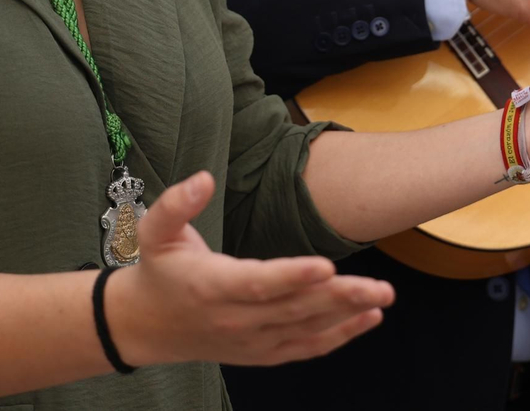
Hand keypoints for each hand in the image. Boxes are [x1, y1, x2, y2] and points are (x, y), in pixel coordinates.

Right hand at [109, 172, 392, 367]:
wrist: (146, 326)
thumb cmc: (158, 271)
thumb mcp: (154, 231)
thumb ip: (176, 204)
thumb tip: (203, 179)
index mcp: (211, 287)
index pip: (257, 283)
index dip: (292, 276)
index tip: (326, 265)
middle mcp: (235, 319)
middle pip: (293, 309)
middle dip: (339, 297)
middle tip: (378, 286)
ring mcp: (251, 340)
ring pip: (305, 329)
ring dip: (348, 314)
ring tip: (383, 296)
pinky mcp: (263, 352)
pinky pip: (305, 347)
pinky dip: (339, 336)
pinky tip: (369, 318)